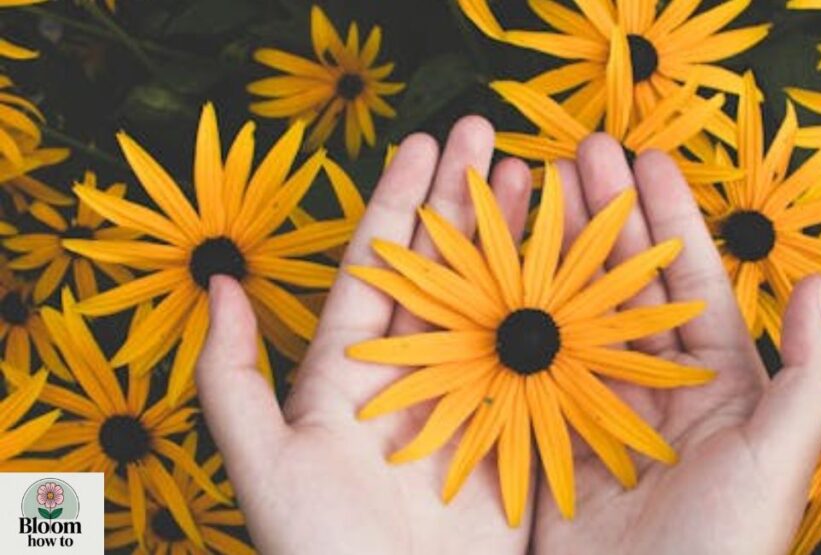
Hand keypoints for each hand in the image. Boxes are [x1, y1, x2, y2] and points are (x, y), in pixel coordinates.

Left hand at [195, 116, 535, 553]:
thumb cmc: (320, 551)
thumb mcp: (261, 463)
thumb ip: (228, 377)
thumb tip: (218, 284)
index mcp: (350, 371)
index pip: (378, 267)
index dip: (399, 202)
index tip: (424, 143)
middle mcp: (412, 374)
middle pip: (442, 270)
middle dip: (464, 201)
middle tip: (491, 136)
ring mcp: (468, 399)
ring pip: (494, 301)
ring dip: (513, 239)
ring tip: (537, 179)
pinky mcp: (516, 433)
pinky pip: (539, 359)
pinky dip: (558, 310)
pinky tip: (575, 264)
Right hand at [530, 136, 820, 554]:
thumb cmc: (726, 546)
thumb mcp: (780, 459)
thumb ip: (808, 373)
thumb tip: (817, 283)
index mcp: (716, 386)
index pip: (688, 282)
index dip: (667, 218)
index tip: (642, 159)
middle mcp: (653, 390)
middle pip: (622, 285)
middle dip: (601, 217)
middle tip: (573, 154)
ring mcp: (596, 412)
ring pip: (571, 314)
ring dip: (552, 253)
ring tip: (528, 192)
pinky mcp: (548, 442)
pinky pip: (529, 367)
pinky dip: (511, 317)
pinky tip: (494, 270)